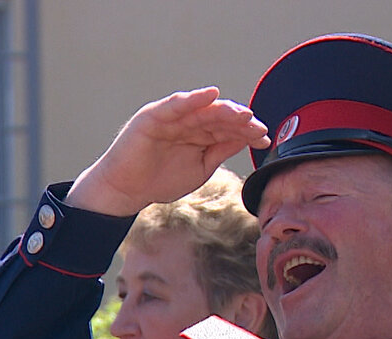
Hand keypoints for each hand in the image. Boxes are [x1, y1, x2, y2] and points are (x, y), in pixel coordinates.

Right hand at [65, 87, 269, 215]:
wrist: (126, 190)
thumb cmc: (160, 179)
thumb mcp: (200, 167)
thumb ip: (221, 150)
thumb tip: (247, 138)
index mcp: (199, 133)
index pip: (227, 128)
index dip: (246, 132)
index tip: (265, 138)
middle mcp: (187, 121)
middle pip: (218, 117)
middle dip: (239, 121)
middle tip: (258, 126)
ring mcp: (171, 117)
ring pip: (201, 110)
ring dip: (223, 110)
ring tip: (243, 114)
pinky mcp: (154, 116)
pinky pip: (176, 105)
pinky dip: (193, 99)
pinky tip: (211, 95)